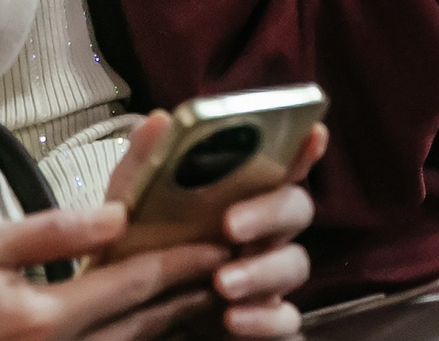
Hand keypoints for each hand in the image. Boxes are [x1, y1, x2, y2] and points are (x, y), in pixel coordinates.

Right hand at [0, 200, 225, 340]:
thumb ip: (54, 229)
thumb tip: (117, 215)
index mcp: (43, 320)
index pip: (134, 284)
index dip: (183, 261)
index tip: (221, 241)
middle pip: (142, 324)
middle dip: (187, 291)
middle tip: (229, 264)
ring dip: (164, 318)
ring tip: (199, 288)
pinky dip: (126, 336)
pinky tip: (143, 319)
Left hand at [99, 111, 324, 338]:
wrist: (125, 311)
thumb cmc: (138, 250)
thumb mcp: (132, 207)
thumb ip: (144, 166)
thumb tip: (160, 118)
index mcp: (240, 194)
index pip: (281, 164)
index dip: (303, 148)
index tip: (313, 134)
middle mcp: (263, 231)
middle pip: (296, 208)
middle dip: (271, 211)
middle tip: (231, 224)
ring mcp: (267, 276)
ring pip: (295, 263)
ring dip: (263, 270)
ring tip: (221, 283)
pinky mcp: (264, 318)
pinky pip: (285, 320)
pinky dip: (264, 319)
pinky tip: (233, 319)